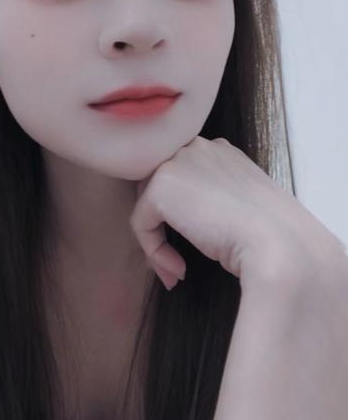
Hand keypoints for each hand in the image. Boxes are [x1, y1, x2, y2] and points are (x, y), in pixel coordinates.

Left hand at [130, 135, 345, 291]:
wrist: (278, 245)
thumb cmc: (268, 235)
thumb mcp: (238, 206)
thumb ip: (210, 200)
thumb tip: (182, 218)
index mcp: (218, 150)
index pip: (181, 178)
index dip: (179, 215)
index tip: (191, 247)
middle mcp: (196, 148)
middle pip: (156, 188)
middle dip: (162, 227)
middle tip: (176, 264)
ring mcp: (178, 162)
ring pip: (146, 207)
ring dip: (156, 243)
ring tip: (177, 271)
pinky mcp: (162, 186)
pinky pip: (141, 224)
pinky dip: (154, 252)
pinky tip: (179, 270)